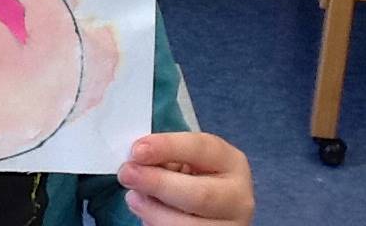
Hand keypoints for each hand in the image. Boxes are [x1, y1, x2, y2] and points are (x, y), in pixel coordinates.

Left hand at [117, 132, 253, 224]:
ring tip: (133, 198)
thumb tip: (136, 161)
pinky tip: (146, 217)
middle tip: (127, 174)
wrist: (207, 211)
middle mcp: (238, 196)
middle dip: (158, 183)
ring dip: (154, 212)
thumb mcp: (182, 162)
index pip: (202, 148)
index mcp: (230, 162)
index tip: (137, 151)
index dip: (167, 147)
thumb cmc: (189, 177)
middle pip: (199, 194)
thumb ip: (164, 158)